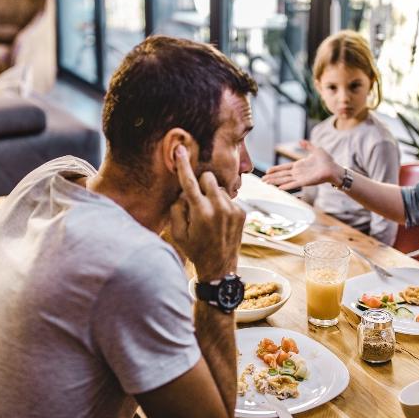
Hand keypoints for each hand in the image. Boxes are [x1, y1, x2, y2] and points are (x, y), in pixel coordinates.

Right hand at [169, 145, 244, 281]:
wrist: (220, 267)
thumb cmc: (195, 250)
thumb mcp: (178, 233)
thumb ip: (177, 209)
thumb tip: (183, 193)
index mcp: (200, 212)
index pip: (189, 182)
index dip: (183, 165)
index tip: (180, 149)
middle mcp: (218, 208)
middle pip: (208, 177)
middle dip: (201, 183)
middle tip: (197, 200)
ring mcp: (233, 209)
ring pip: (220, 187)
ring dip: (212, 194)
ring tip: (209, 215)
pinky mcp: (241, 213)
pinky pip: (229, 198)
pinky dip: (222, 204)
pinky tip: (220, 220)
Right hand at [262, 141, 341, 189]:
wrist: (335, 169)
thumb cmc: (327, 161)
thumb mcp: (316, 150)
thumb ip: (307, 146)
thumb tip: (300, 141)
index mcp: (299, 165)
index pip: (284, 168)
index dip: (276, 169)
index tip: (267, 171)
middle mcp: (298, 173)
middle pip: (282, 175)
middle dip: (272, 177)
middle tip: (262, 180)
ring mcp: (301, 178)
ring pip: (285, 180)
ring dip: (275, 182)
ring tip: (266, 183)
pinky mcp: (306, 182)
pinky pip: (294, 184)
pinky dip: (287, 186)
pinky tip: (279, 188)